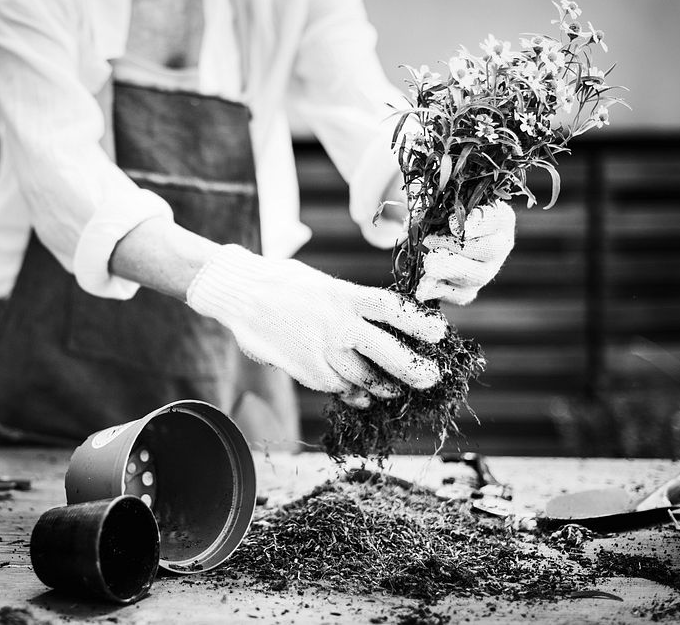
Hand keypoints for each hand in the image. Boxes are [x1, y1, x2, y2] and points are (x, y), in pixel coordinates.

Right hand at [186, 245, 446, 402]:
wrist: (240, 293)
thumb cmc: (285, 284)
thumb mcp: (323, 284)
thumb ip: (351, 305)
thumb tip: (382, 324)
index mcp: (344, 295)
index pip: (393, 310)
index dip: (419, 323)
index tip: (439, 333)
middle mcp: (337, 324)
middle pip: (388, 352)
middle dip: (414, 369)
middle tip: (431, 378)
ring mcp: (322, 350)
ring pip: (365, 378)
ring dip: (384, 387)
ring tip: (394, 390)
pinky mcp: (306, 371)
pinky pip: (339, 388)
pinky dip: (352, 393)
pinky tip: (359, 395)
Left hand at [415, 201, 515, 305]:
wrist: (432, 240)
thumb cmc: (441, 215)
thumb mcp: (438, 205)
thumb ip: (432, 210)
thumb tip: (413, 226)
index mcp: (499, 218)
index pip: (496, 217)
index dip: (478, 222)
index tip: (453, 225)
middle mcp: (499, 246)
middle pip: (491, 249)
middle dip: (457, 246)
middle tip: (429, 241)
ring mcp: (487, 271)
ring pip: (477, 275)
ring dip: (448, 269)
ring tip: (427, 263)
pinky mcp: (470, 291)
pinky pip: (460, 295)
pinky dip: (439, 290)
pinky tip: (423, 285)